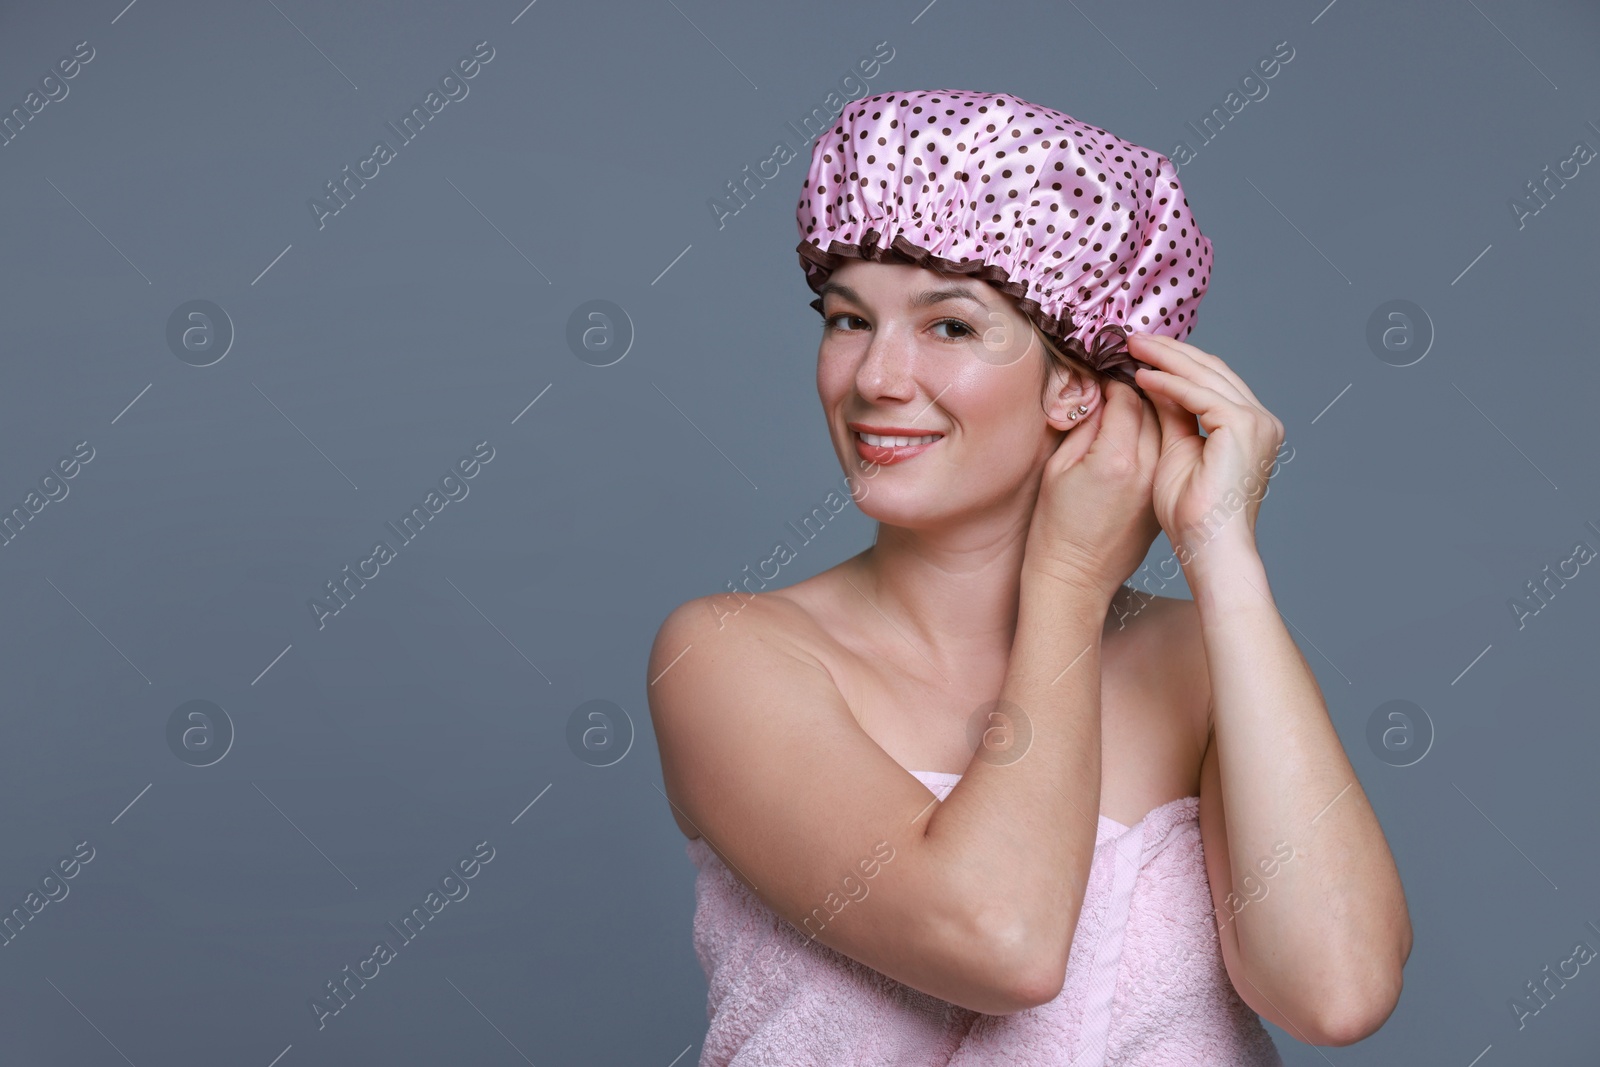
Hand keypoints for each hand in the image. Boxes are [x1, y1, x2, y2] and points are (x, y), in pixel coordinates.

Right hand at [1023, 378, 1163, 600]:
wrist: (1075, 579)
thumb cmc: (1055, 527)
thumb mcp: (1058, 469)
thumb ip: (1085, 427)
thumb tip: (1103, 396)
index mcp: (1115, 457)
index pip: (1129, 397)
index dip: (1117, 378)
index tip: (1108, 370)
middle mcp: (1146, 468)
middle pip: (1156, 407)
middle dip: (1145, 384)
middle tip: (1132, 369)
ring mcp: (1159, 484)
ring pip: (1169, 426)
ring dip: (1159, 405)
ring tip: (1144, 391)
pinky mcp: (1163, 497)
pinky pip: (1168, 451)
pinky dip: (1162, 432)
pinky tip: (1149, 427)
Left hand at [1127, 333, 1284, 558]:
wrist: (1208, 547)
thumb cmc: (1190, 516)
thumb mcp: (1177, 452)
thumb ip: (1173, 416)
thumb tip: (1155, 383)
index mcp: (1249, 427)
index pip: (1212, 380)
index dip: (1177, 361)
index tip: (1141, 351)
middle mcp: (1260, 420)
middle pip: (1211, 370)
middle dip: (1170, 351)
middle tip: (1133, 339)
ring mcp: (1256, 422)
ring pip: (1205, 375)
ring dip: (1166, 358)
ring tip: (1132, 348)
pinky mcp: (1243, 427)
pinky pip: (1198, 394)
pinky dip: (1168, 382)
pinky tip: (1141, 376)